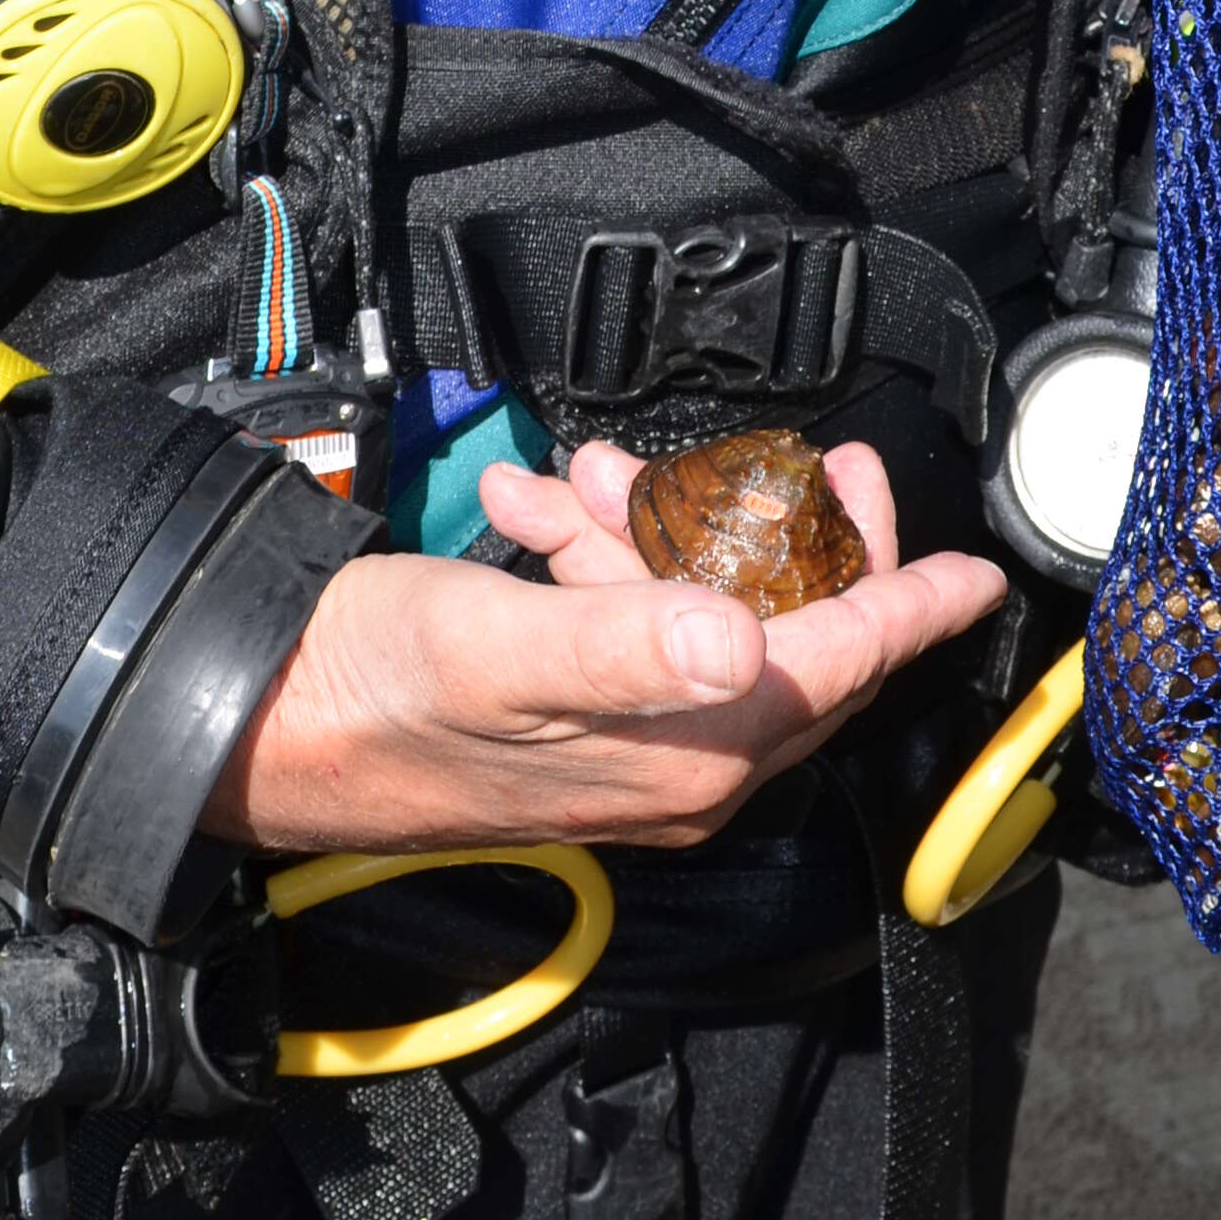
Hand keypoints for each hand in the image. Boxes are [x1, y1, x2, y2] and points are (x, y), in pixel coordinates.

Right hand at [210, 438, 1005, 854]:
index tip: (970, 565)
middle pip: (792, 637)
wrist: (250, 726)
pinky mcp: (575, 721)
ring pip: (697, 610)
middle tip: (797, 454)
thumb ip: (626, 642)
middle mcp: (676, 765)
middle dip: (779, 531)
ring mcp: (628, 748)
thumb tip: (746, 643)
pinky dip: (591, 553)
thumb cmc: (363, 693)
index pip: (839, 667)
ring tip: (571, 476)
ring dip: (648, 526)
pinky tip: (531, 509)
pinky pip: (628, 622)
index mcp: (684, 756)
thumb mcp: (496, 649)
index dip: (906, 603)